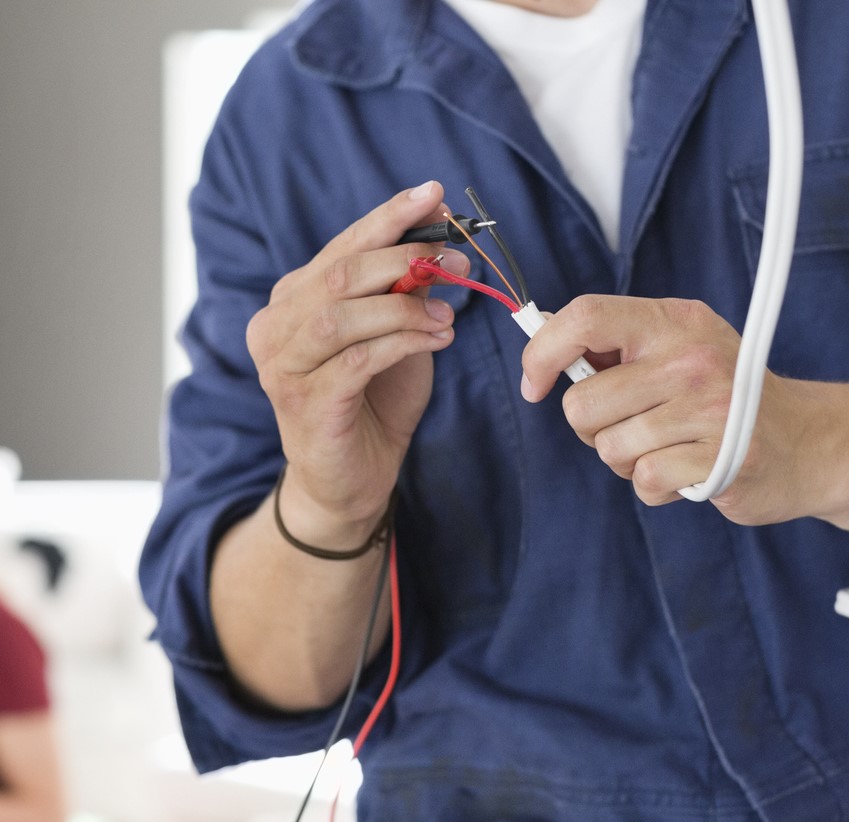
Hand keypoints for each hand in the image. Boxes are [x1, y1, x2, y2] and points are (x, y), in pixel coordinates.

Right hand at [245, 181, 470, 548]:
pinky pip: (357, 359)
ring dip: (404, 307)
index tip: (432, 194)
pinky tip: (434, 341)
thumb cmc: (371, 408)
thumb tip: (442, 254)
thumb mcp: (393, 342)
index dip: (387, 219)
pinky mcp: (306, 403)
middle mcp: (276, 326)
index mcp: (292, 301)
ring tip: (448, 315)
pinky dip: (401, 342)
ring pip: (343, 314)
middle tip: (457, 262)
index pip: (341, 247)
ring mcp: (283, 366)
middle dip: (405, 259)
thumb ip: (404, 300)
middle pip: (340, 273)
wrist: (349, 484)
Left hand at [520, 296, 838, 524]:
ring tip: (671, 450)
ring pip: (610, 448)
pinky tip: (688, 474)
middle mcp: (691, 356)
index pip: (585, 317)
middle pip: (584, 403)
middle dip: (595, 430)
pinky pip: (645, 480)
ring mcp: (709, 407)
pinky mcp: (719, 457)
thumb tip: (546, 346)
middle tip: (635, 429)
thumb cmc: (730, 401)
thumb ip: (622, 349)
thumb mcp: (683, 352)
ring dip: (629, 462)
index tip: (534, 386)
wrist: (809, 444)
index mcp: (675, 321)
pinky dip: (657, 489)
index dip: (543, 353)